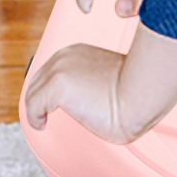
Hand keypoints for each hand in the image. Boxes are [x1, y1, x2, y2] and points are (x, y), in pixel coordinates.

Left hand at [24, 41, 138, 142]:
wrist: (143, 94)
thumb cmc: (136, 91)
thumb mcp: (109, 80)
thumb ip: (91, 83)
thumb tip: (87, 102)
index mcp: (78, 51)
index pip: (49, 71)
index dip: (46, 90)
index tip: (50, 106)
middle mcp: (67, 55)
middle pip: (36, 81)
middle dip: (38, 99)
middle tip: (44, 117)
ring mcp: (61, 68)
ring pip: (32, 93)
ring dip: (36, 109)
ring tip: (44, 121)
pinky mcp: (58, 84)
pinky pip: (33, 106)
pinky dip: (34, 118)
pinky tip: (42, 124)